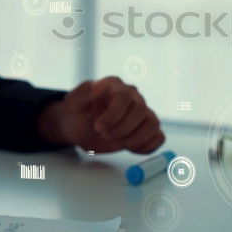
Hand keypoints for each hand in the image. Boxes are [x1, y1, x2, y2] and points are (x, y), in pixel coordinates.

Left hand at [38, 77, 164, 153]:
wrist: (79, 128)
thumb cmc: (76, 113)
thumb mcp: (73, 102)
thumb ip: (84, 92)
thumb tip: (97, 85)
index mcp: (115, 86)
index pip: (124, 97)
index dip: (113, 115)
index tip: (98, 127)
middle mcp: (132, 96)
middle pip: (140, 111)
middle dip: (121, 129)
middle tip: (104, 135)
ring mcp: (142, 112)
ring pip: (153, 124)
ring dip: (134, 139)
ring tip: (117, 141)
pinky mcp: (147, 129)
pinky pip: (158, 137)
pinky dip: (146, 146)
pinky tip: (129, 147)